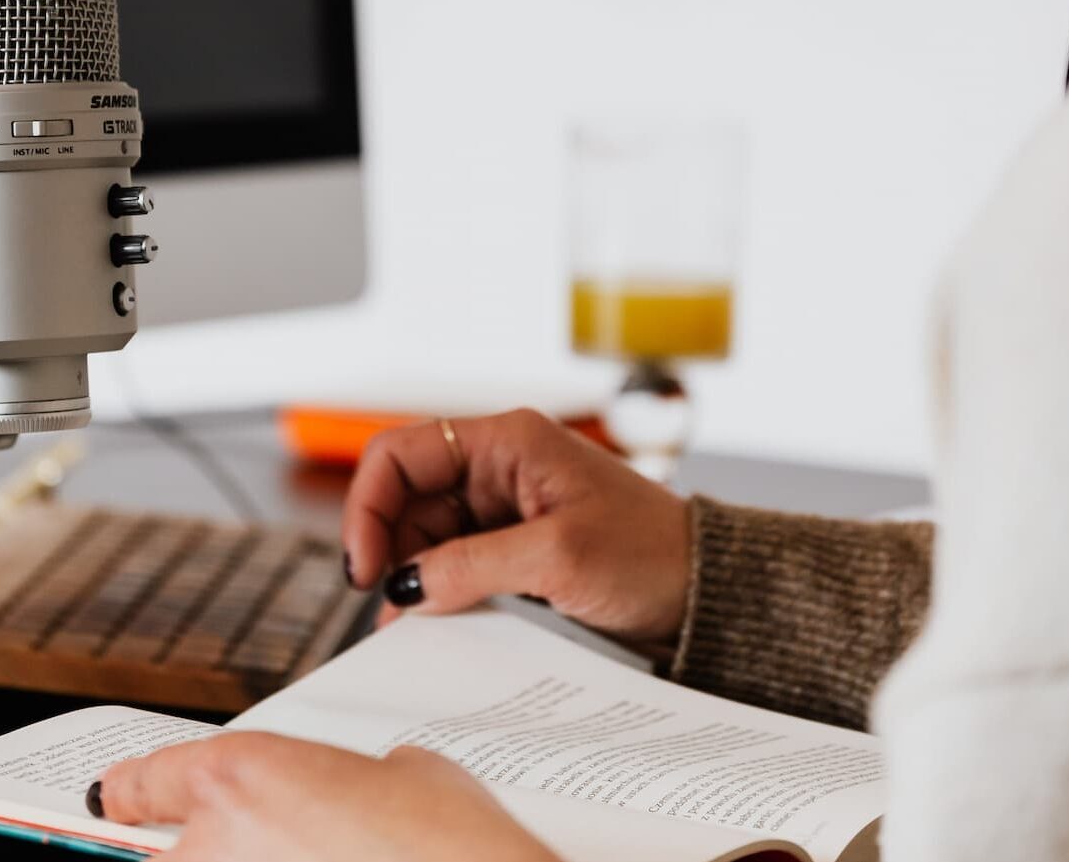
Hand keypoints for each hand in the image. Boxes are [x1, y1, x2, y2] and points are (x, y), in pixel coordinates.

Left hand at [97, 731, 556, 861]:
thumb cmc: (450, 844)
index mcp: (240, 776)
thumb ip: (347, 780)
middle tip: (250, 849)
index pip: (146, 781)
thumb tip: (347, 797)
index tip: (115, 798)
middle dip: (196, 858)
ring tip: (305, 858)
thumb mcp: (403, 773)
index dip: (131, 791)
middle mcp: (214, 850)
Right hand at [342, 408, 690, 643]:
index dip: (369, 503)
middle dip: (385, 547)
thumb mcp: (557, 558)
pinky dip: (438, 592)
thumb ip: (473, 565)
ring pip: (424, 534)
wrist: (705, 592)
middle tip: (383, 607)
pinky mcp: (513, 547)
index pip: (403, 452)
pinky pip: (454, 562)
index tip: (363, 565)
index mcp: (507, 441)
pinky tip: (436, 625)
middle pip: (405, 495)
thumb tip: (404, 587)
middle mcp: (498, 466)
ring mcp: (504, 507)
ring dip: (410, 577)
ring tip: (408, 628)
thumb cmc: (651, 553)